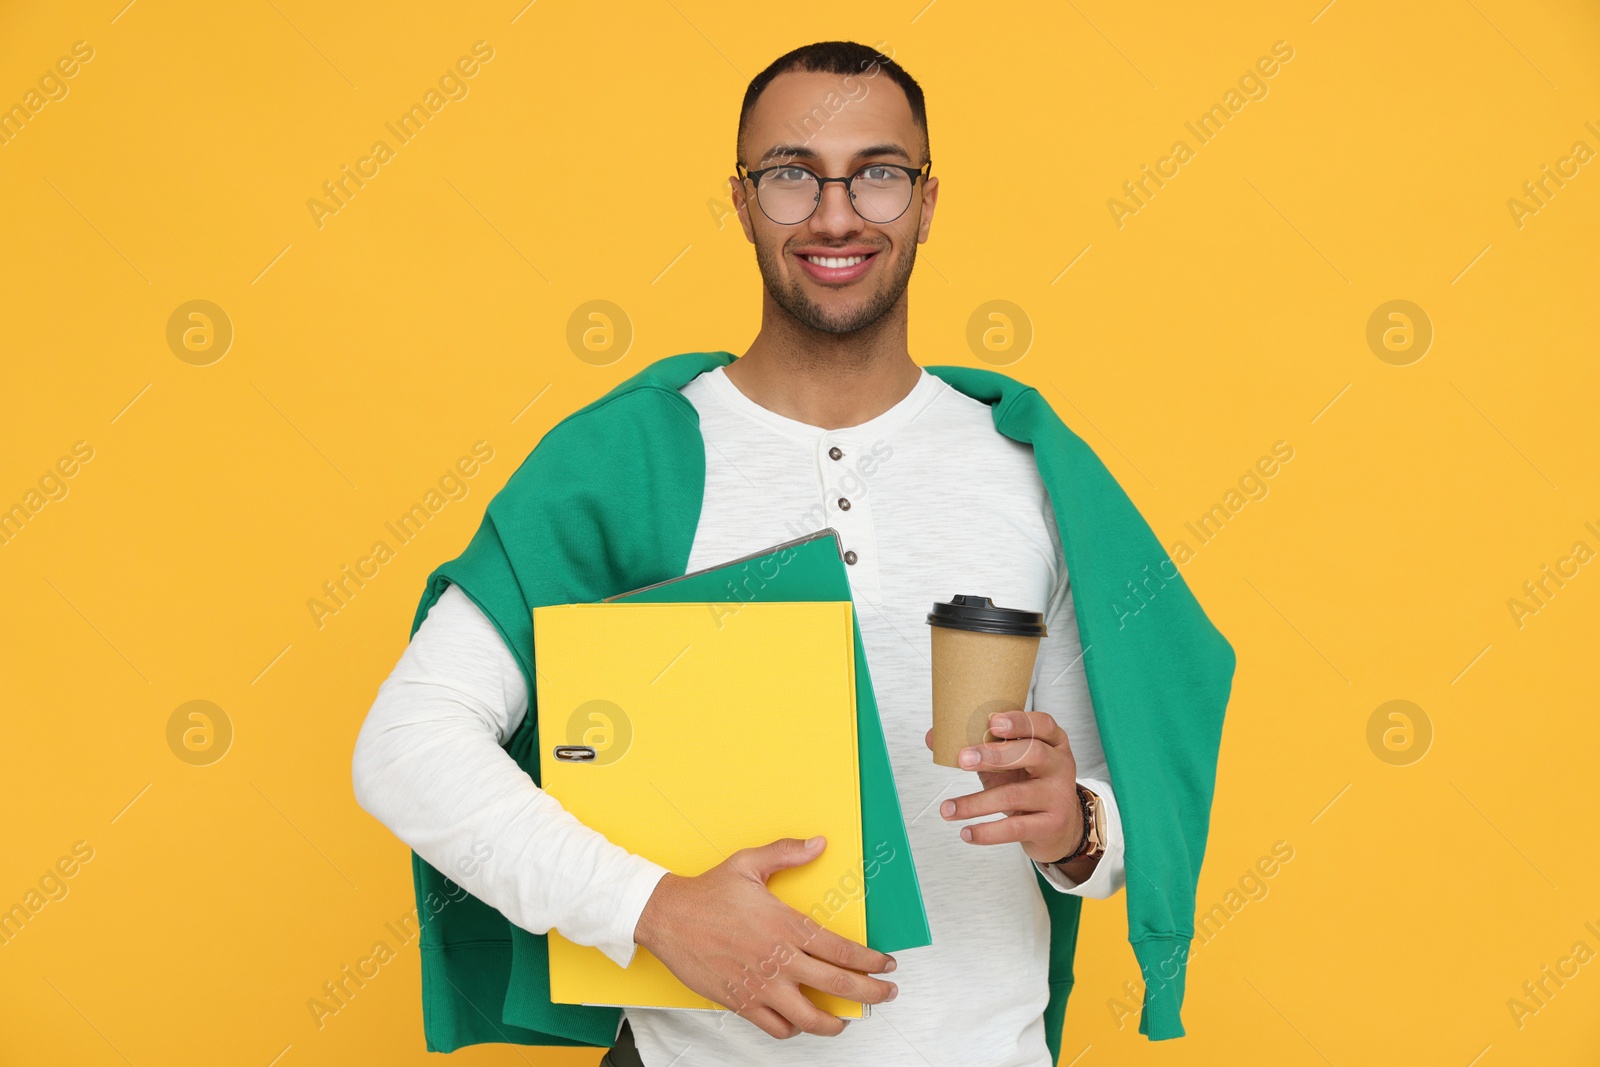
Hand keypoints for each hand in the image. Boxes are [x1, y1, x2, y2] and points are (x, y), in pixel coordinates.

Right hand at [632, 836, 898, 1039]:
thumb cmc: (707, 893)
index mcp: (787, 926)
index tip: (886, 964)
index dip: (871, 961)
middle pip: (839, 984)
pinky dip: (794, 1029)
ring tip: (846, 1019)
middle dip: (871, 992)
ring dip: (836, 1021)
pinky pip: (777, 1027)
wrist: (666, 917)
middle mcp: (780, 960)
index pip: (843, 950)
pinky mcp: (742, 1002)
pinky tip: (800, 1022)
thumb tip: (818, 844)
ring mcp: (762, 985)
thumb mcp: (749, 864)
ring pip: (811, 1018)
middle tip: (886, 993)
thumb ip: (787, 853)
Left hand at [924, 710, 1084, 866]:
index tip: (992, 722)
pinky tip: (966, 832)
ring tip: (948, 808)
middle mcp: (1060, 766)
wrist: (1058, 828)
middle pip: (1033, 753)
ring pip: (1016, 795)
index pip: (1043, 724)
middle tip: (962, 760)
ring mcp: (1058, 797)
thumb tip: (933, 736)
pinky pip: (1015, 828)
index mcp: (1052, 742)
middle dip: (995, 755)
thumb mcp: (1006, 763)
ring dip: (976, 803)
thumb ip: (976, 748)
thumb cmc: (1027, 785)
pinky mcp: (1051, 826)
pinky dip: (987, 832)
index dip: (1019, 721)